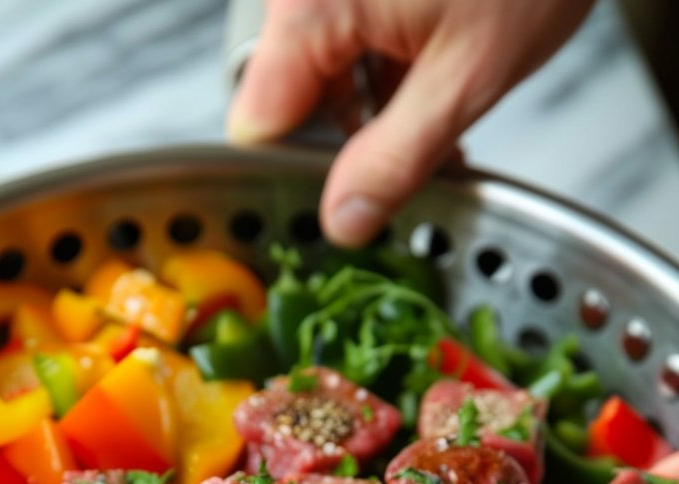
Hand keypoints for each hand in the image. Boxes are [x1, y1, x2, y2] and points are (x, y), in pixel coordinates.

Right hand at [227, 0, 595, 245]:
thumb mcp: (469, 77)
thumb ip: (396, 159)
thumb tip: (344, 219)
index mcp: (312, 2)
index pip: (257, 123)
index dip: (299, 175)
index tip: (345, 203)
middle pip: (285, 98)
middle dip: (343, 146)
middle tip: (405, 165)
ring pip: (316, 73)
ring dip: (367, 113)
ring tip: (432, 120)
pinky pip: (344, 40)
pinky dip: (381, 74)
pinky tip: (427, 91)